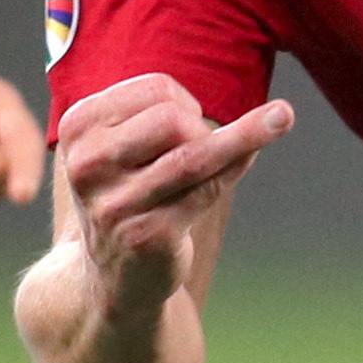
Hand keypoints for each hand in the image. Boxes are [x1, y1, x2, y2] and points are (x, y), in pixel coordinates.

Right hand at [54, 71, 295, 285]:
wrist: (113, 273)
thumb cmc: (133, 195)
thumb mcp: (134, 149)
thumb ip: (184, 122)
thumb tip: (276, 116)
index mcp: (79, 128)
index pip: (155, 89)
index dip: (184, 102)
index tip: (184, 124)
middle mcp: (88, 165)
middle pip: (174, 118)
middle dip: (201, 127)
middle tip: (197, 151)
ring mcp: (116, 204)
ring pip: (196, 153)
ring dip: (249, 134)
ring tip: (284, 117)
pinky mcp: (147, 235)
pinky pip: (208, 189)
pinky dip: (236, 167)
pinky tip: (250, 158)